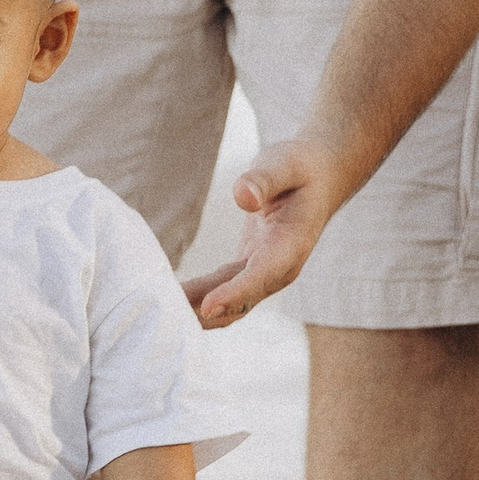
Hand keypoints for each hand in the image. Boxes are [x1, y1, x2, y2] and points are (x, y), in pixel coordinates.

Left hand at [186, 135, 347, 328]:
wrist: (318, 177)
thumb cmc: (300, 168)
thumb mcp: (284, 163)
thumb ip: (264, 179)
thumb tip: (242, 196)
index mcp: (291, 245)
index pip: (261, 275)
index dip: (234, 293)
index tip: (206, 306)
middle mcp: (280, 268)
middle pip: (242, 302)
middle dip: (207, 313)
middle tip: (167, 316)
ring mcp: (265, 272)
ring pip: (230, 304)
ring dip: (198, 312)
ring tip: (160, 312)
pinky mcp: (250, 268)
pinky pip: (223, 291)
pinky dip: (199, 299)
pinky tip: (171, 298)